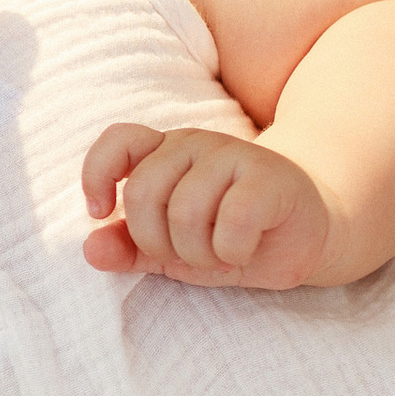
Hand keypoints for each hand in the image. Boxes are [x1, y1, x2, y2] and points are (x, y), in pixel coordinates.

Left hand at [81, 122, 333, 288]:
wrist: (304, 234)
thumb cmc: (231, 237)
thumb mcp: (172, 250)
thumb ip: (129, 249)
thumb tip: (90, 250)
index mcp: (164, 152)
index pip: (118, 141)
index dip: (97, 175)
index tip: (102, 212)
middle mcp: (194, 144)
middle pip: (143, 192)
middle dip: (157, 241)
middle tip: (187, 253)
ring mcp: (234, 154)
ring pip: (185, 212)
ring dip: (199, 253)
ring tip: (220, 254)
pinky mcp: (270, 177)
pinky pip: (232, 221)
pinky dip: (232, 251)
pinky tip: (244, 250)